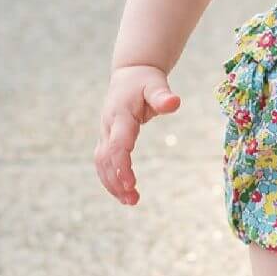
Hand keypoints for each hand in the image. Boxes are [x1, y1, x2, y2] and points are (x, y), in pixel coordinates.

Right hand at [95, 64, 180, 205]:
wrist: (130, 73)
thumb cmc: (145, 80)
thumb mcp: (156, 84)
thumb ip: (163, 96)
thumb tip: (175, 102)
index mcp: (120, 115)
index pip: (117, 144)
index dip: (122, 165)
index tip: (131, 184)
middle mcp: (108, 126)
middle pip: (106, 159)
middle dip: (117, 181)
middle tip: (133, 200)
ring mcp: (105, 133)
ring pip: (102, 163)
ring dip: (112, 184)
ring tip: (131, 201)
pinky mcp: (106, 139)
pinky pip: (104, 162)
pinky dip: (110, 179)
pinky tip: (123, 193)